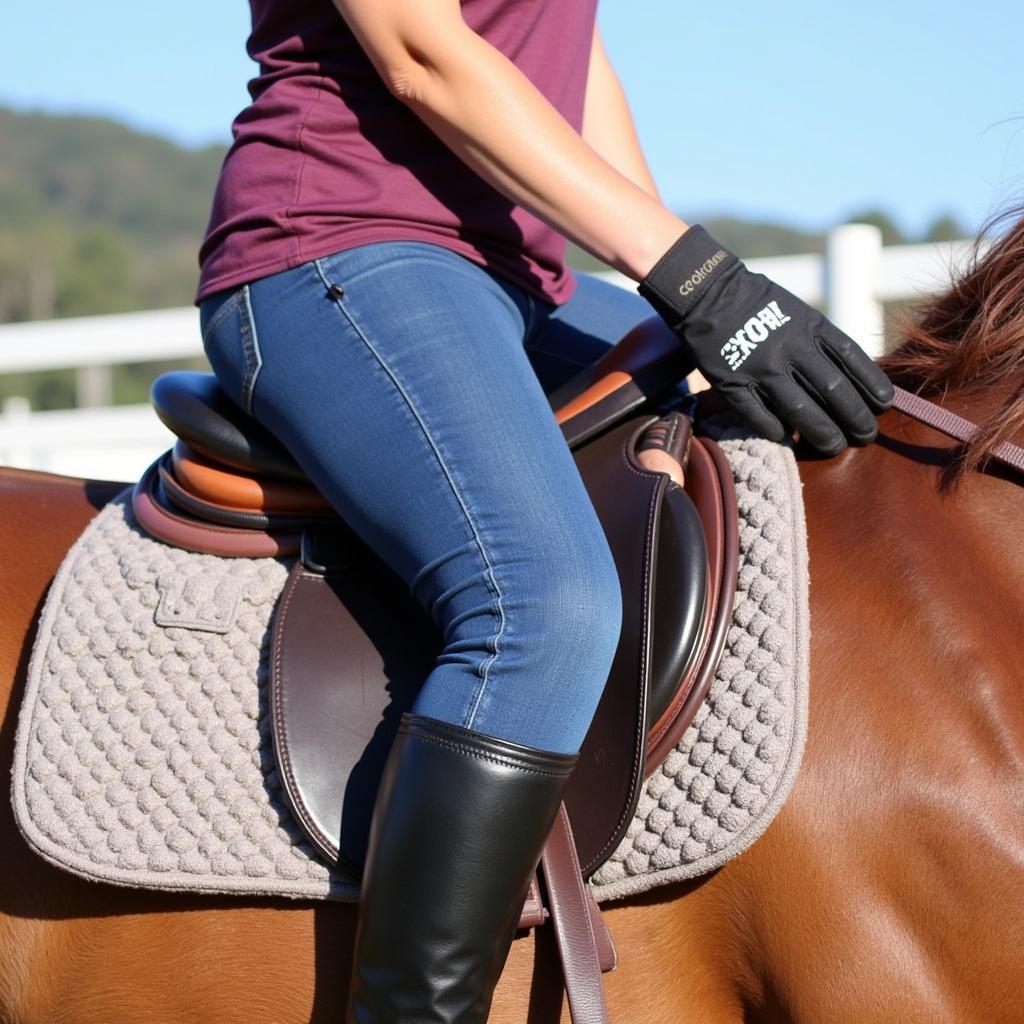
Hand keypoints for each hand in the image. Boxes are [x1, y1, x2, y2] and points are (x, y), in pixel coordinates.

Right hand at [637, 225, 894, 453]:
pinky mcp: (732, 384)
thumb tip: (850, 380)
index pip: (854, 361)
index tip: (884, 406)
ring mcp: (760, 368)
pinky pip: (761, 417)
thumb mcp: (798, 311)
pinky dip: (778, 432)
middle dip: (855, 419)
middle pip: (834, 392)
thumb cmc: (757, 304)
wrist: (706, 292)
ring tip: (834, 446)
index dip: (873, 387)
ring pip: (802, 411)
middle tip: (866, 436)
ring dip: (823, 433)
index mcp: (810, 326)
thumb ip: (820, 342)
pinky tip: (788, 439)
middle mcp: (790, 348)